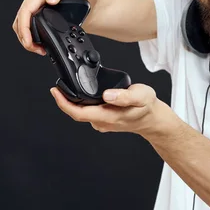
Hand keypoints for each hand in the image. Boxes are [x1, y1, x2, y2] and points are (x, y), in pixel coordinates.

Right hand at [12, 0, 90, 55]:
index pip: (26, 9)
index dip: (25, 27)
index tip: (29, 40)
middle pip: (20, 19)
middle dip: (24, 37)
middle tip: (36, 49)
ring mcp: (36, 5)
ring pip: (22, 23)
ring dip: (26, 38)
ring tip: (38, 49)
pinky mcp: (39, 12)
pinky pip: (28, 24)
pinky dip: (31, 35)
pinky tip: (40, 42)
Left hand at [50, 83, 171, 136]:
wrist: (154, 119)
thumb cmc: (148, 107)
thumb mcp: (141, 96)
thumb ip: (124, 96)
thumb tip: (107, 94)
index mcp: (108, 116)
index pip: (79, 113)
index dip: (64, 103)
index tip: (55, 92)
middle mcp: (102, 122)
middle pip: (76, 114)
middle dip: (64, 101)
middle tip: (56, 87)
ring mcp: (102, 122)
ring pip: (82, 113)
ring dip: (72, 102)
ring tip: (66, 87)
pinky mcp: (104, 119)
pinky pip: (89, 112)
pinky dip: (82, 103)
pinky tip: (82, 93)